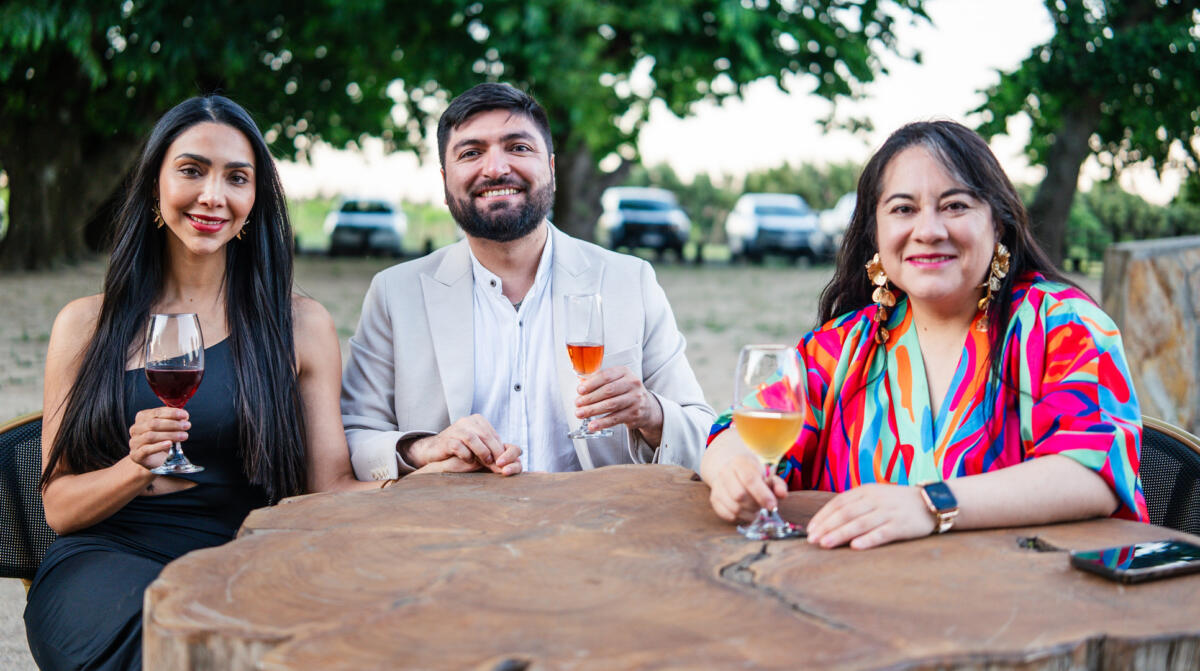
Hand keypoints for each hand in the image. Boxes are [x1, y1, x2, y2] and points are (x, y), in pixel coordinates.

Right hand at [128, 407, 188, 469]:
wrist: (153, 460)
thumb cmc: (161, 441)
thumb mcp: (168, 429)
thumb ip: (174, 422)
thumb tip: (184, 417)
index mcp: (142, 418)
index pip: (156, 412)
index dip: (172, 413)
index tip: (185, 415)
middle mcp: (136, 429)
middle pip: (153, 423)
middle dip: (173, 424)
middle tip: (187, 426)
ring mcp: (134, 442)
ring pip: (151, 436)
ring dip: (170, 435)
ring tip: (184, 436)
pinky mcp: (136, 454)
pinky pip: (146, 449)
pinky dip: (159, 446)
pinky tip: (169, 444)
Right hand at [403, 415, 521, 474]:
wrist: (435, 452)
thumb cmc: (462, 451)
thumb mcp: (480, 449)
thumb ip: (494, 452)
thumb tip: (515, 463)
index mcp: (478, 421)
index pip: (494, 435)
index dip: (502, 450)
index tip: (506, 464)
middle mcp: (467, 421)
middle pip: (486, 436)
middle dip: (495, 452)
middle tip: (500, 467)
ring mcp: (456, 429)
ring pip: (473, 438)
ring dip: (482, 452)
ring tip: (486, 462)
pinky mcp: (446, 439)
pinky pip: (459, 446)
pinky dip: (466, 455)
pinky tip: (468, 461)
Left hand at [575, 365, 663, 441]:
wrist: (647, 406)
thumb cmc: (625, 391)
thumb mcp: (616, 380)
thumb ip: (598, 380)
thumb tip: (580, 382)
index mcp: (624, 372)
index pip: (606, 376)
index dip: (591, 383)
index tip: (579, 390)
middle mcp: (632, 384)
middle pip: (607, 391)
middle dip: (590, 398)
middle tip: (577, 404)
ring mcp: (635, 399)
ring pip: (611, 405)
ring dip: (593, 410)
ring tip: (580, 414)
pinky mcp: (634, 414)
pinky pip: (615, 419)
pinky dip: (602, 423)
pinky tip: (592, 425)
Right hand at [706, 445, 787, 522]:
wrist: (730, 467)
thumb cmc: (753, 473)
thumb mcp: (766, 474)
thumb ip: (777, 484)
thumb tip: (782, 494)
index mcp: (740, 462)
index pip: (750, 479)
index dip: (762, 495)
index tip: (773, 506)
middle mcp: (725, 472)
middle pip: (739, 495)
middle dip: (755, 505)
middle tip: (763, 506)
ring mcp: (717, 486)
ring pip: (733, 507)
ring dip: (749, 513)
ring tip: (755, 510)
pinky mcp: (714, 498)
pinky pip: (727, 514)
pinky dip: (739, 517)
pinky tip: (746, 512)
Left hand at [805, 484, 935, 549]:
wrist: (931, 502)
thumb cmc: (897, 502)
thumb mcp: (874, 495)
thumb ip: (855, 504)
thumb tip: (829, 520)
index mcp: (866, 490)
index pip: (839, 503)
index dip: (823, 516)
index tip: (810, 529)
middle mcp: (875, 500)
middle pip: (846, 513)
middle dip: (826, 527)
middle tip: (812, 539)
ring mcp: (888, 512)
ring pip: (860, 523)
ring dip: (840, 534)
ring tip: (825, 544)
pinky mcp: (901, 526)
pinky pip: (881, 533)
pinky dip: (867, 540)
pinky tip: (855, 547)